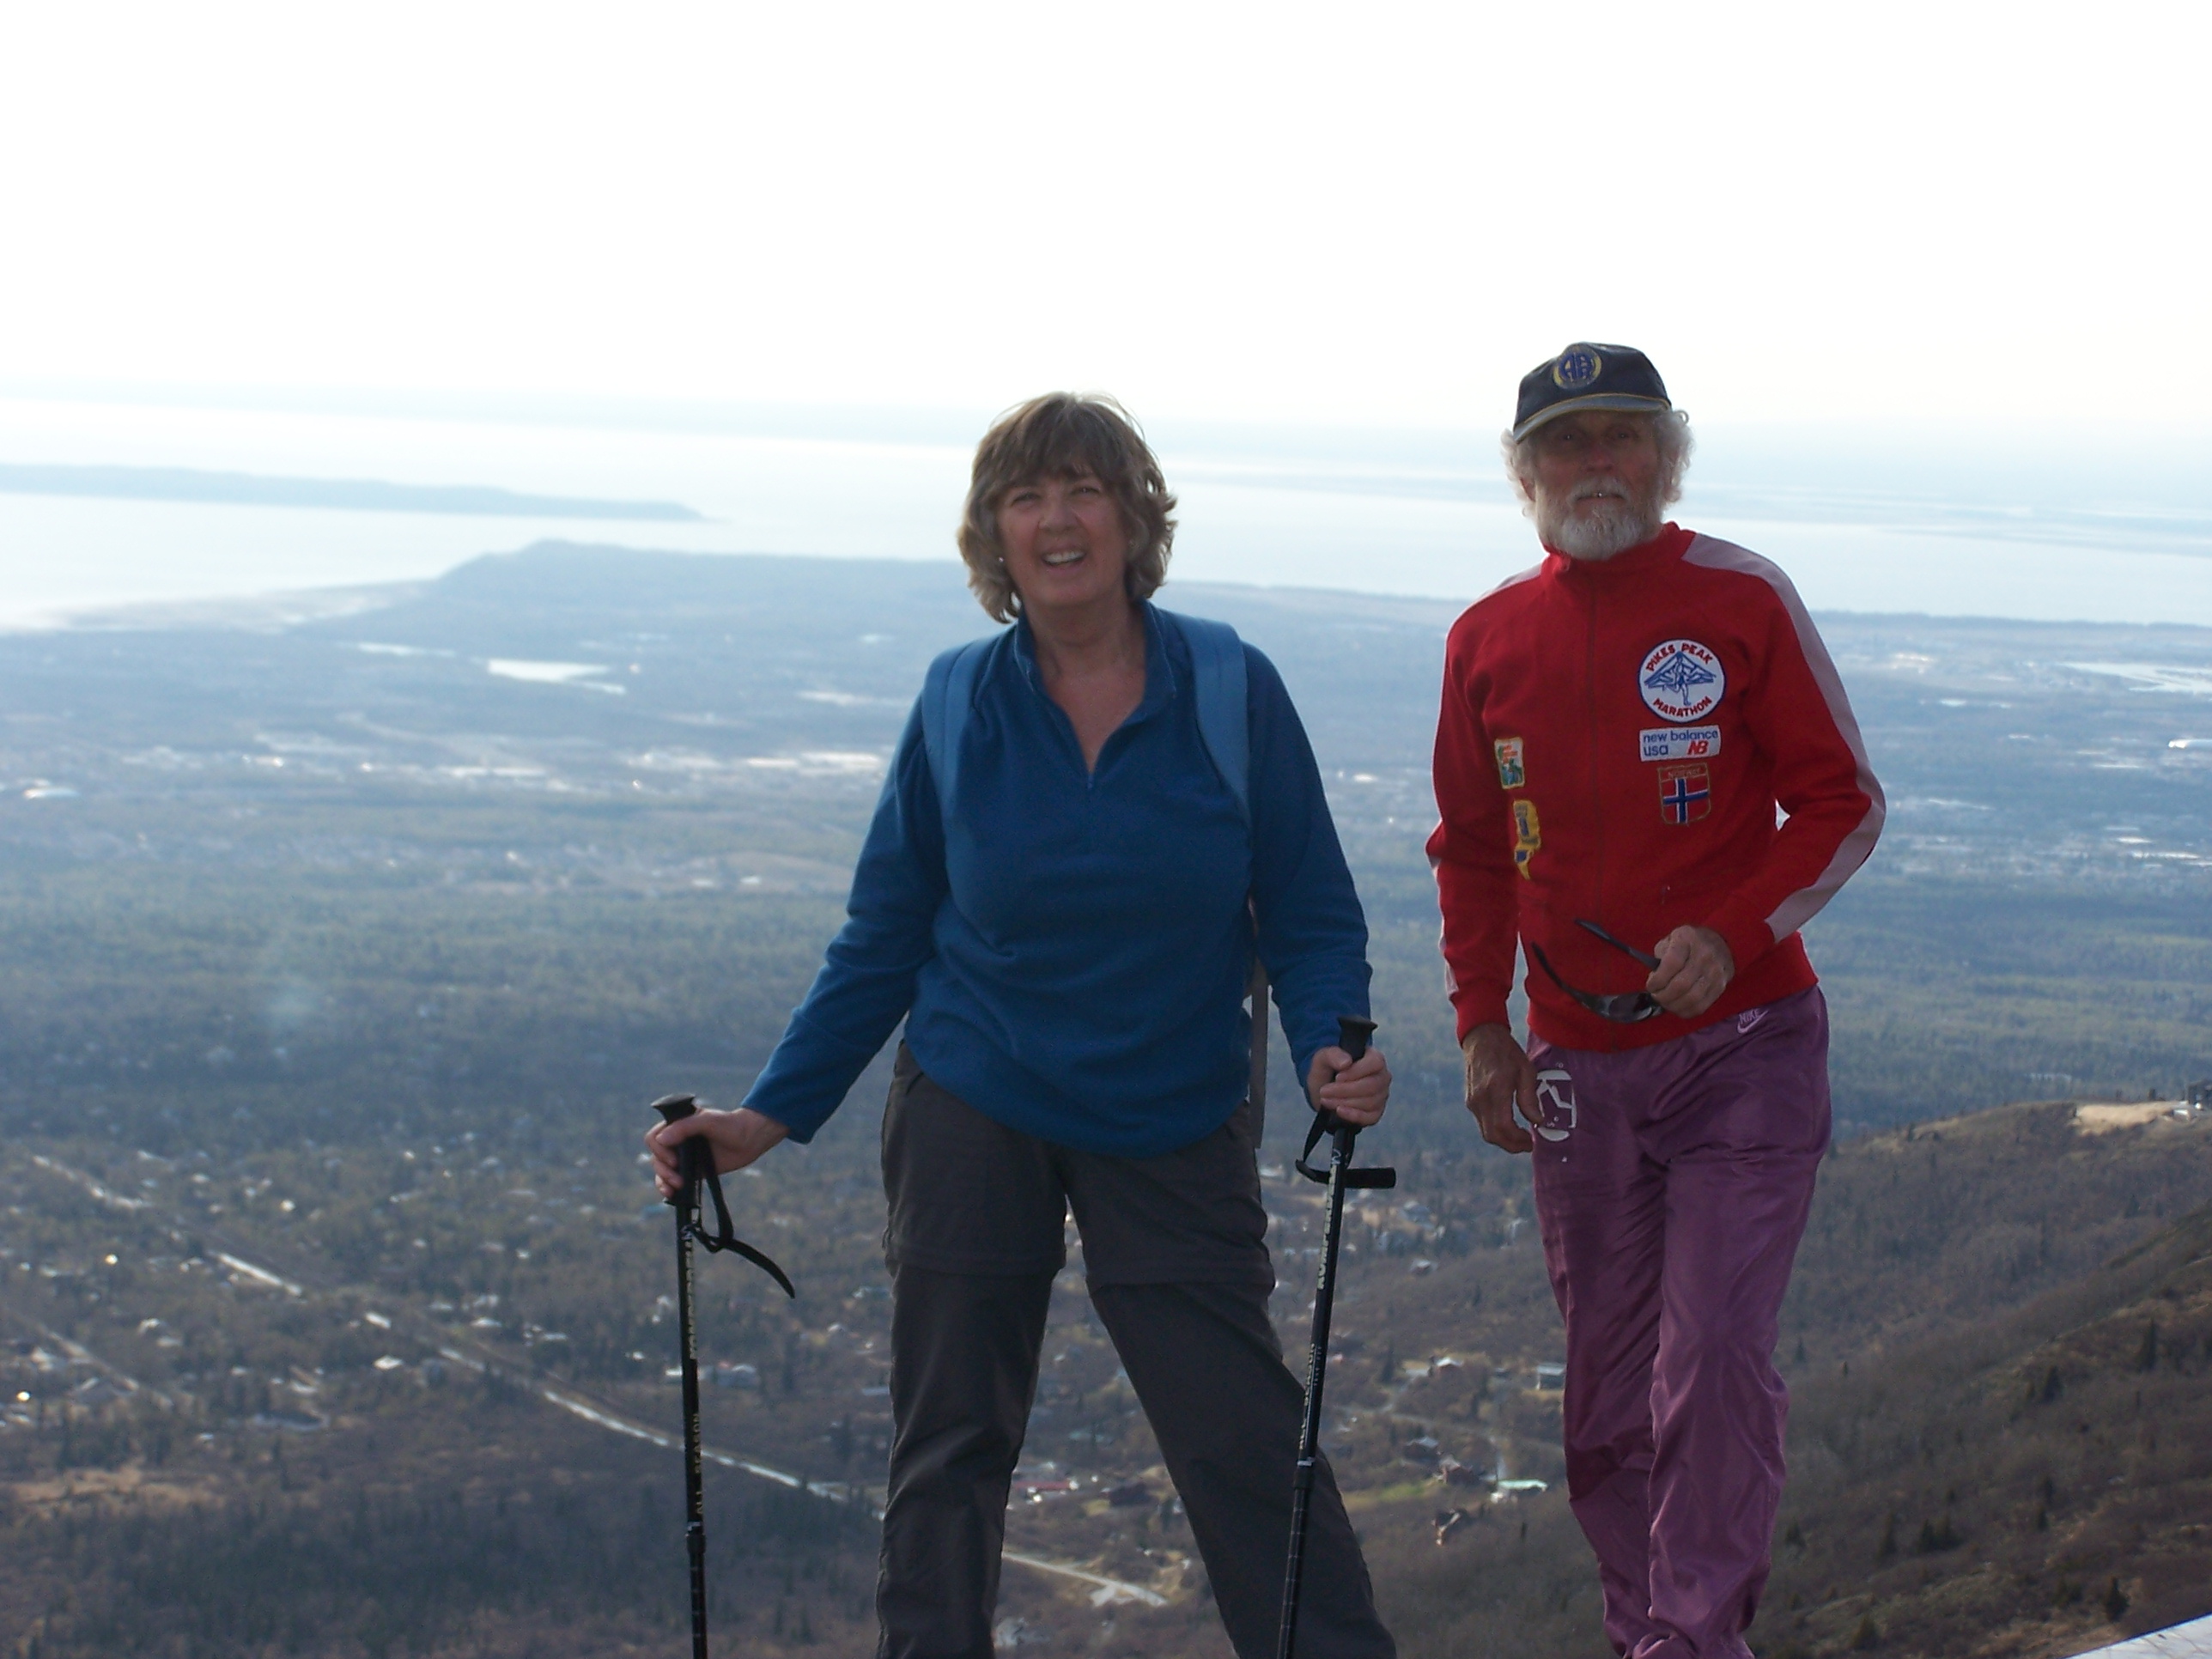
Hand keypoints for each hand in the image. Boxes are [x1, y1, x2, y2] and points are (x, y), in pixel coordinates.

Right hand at [644, 1106, 788, 1197]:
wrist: (750, 1139)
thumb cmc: (730, 1125)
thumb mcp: (708, 1121)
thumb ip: (684, 1127)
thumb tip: (661, 1139)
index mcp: (676, 1125)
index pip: (654, 1138)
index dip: (660, 1150)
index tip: (674, 1159)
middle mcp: (676, 1140)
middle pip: (656, 1157)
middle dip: (663, 1169)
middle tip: (677, 1177)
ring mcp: (683, 1156)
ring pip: (661, 1170)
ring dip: (663, 1180)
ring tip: (675, 1188)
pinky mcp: (691, 1170)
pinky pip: (672, 1180)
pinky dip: (668, 1187)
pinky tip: (671, 1194)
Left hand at [1307, 1044, 1390, 1127]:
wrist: (1322, 1089)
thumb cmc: (1327, 1070)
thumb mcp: (1323, 1058)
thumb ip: (1333, 1055)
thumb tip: (1346, 1062)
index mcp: (1373, 1058)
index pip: (1376, 1062)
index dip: (1357, 1071)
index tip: (1338, 1077)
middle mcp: (1381, 1077)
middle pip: (1372, 1085)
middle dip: (1345, 1090)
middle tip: (1324, 1091)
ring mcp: (1380, 1096)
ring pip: (1370, 1102)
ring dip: (1345, 1102)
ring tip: (1326, 1099)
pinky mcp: (1375, 1113)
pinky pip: (1371, 1117)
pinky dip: (1354, 1115)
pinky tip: (1339, 1111)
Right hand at [1462, 1024, 1536, 1154]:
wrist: (1481, 1038)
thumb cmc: (1507, 1052)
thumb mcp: (1525, 1070)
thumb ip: (1529, 1097)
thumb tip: (1537, 1121)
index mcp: (1495, 1089)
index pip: (1503, 1127)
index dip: (1519, 1140)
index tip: (1533, 1141)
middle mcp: (1480, 1099)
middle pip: (1492, 1136)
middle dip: (1512, 1145)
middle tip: (1529, 1144)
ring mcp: (1472, 1101)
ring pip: (1486, 1133)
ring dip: (1504, 1139)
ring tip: (1522, 1136)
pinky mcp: (1470, 1101)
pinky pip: (1483, 1124)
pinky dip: (1497, 1130)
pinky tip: (1510, 1124)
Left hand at [1645, 925, 1734, 1017]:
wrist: (1718, 944)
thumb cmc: (1687, 944)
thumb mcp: (1670, 940)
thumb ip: (1660, 957)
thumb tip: (1655, 979)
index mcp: (1687, 939)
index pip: (1672, 963)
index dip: (1658, 979)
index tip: (1650, 985)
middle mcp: (1704, 955)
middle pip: (1681, 984)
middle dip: (1664, 996)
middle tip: (1656, 996)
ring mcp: (1715, 972)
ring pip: (1692, 998)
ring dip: (1673, 1005)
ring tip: (1665, 1003)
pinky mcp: (1720, 986)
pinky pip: (1701, 1005)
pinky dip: (1685, 1011)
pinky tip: (1677, 1007)